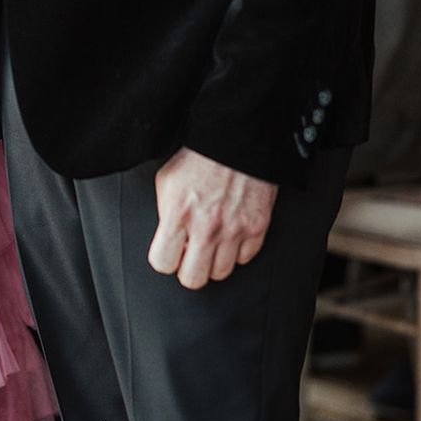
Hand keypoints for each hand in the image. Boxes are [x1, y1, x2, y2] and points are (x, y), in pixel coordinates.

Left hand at [148, 148, 278, 290]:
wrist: (236, 141)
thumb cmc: (200, 159)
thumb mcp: (167, 183)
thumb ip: (165, 215)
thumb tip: (167, 238)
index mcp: (178, 214)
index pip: (162, 263)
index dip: (165, 259)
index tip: (170, 251)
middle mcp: (207, 227)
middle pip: (193, 279)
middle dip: (188, 269)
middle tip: (190, 254)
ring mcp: (235, 229)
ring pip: (221, 273)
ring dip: (214, 261)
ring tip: (212, 242)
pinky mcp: (257, 227)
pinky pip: (245, 259)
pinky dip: (237, 251)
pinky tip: (230, 234)